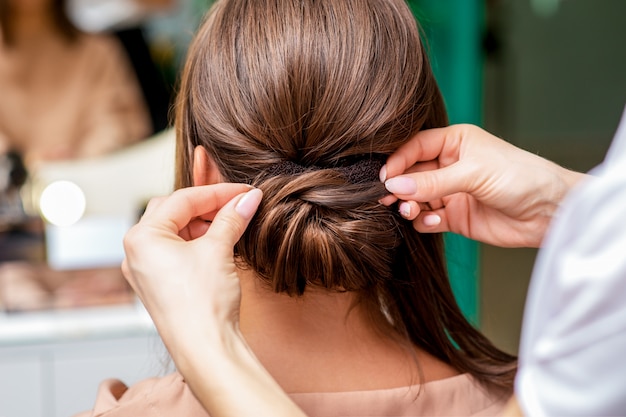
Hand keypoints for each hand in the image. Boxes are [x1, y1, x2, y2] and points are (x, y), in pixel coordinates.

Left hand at [122, 184, 306, 416]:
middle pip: (174, 211)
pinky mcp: (158, 284)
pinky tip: (220, 243)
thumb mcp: (219, 250)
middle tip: (238, 204)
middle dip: (208, 206)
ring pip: (175, 231)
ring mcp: (145, 269)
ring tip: (232, 224)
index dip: (218, 192)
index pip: (183, 199)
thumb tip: (248, 198)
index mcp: (142, 237)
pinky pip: (175, 251)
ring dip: (203, 224)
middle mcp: (136, 251)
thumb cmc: (203, 304)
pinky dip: (197, 242)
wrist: (205, 348)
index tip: (245, 191)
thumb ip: (232, 218)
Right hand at [380, 124, 585, 247]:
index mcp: (455, 143)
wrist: (550, 212)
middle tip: (386, 199)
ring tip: (411, 211)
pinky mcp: (456, 217)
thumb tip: (395, 187)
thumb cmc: (521, 178)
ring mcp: (452, 192)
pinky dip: (424, 222)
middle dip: (399, 187)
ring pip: (417, 198)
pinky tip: (432, 222)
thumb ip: (433, 182)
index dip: (398, 161)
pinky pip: (429, 219)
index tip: (384, 178)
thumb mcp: (474, 173)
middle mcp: (450, 166)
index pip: (415, 147)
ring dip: (410, 206)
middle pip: (411, 174)